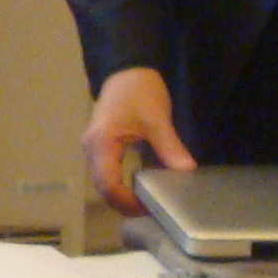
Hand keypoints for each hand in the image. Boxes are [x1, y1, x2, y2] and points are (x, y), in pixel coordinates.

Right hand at [84, 66, 194, 214]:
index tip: (149, 208)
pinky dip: (120, 184)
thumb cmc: (139, 91)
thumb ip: (169, 147)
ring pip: (102, 182)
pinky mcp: (100, 144)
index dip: (126, 201)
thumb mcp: (157, 119)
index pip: (107, 184)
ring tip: (147, 201)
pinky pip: (106, 172)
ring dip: (121, 195)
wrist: (127, 67)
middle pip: (101, 187)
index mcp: (101, 143)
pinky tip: (140, 186)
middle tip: (151, 210)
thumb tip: (186, 172)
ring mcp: (93, 147)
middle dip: (124, 203)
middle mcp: (91, 148)